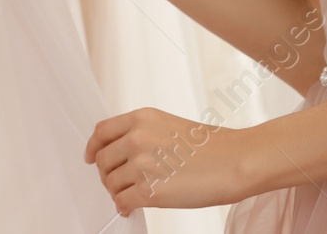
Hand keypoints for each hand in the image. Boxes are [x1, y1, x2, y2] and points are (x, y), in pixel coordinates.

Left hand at [86, 107, 251, 214]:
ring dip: (118, 192)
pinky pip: (121, 202)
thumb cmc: (211, 146)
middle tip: (120, 182)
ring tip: (134, 194)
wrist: (234, 161)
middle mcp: (137, 138)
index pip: (102, 131)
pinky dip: (124, 207)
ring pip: (111, 183)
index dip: (93, 147)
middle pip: (103, 160)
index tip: (91, 157)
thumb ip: (142, 135)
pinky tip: (133, 207)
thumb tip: (122, 154)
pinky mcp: (149, 191)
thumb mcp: (170, 126)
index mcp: (143, 118)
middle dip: (108, 174)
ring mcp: (141, 164)